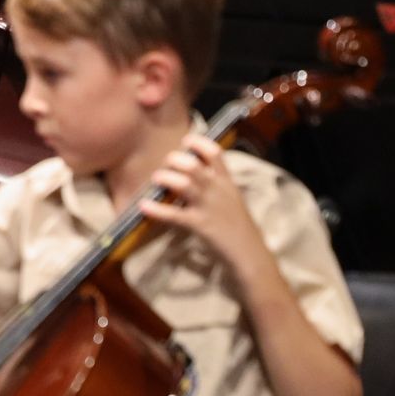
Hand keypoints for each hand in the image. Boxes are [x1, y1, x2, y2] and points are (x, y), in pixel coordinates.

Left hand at [139, 134, 263, 271]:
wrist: (251, 254)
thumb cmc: (239, 226)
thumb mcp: (233, 199)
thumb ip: (217, 184)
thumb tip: (193, 171)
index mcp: (227, 183)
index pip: (216, 154)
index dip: (198, 143)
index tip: (186, 141)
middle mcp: (218, 191)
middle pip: (194, 166)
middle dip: (176, 160)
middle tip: (167, 164)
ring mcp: (209, 207)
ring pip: (185, 184)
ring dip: (166, 178)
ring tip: (157, 178)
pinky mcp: (200, 225)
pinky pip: (175, 215)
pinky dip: (157, 210)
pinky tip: (143, 206)